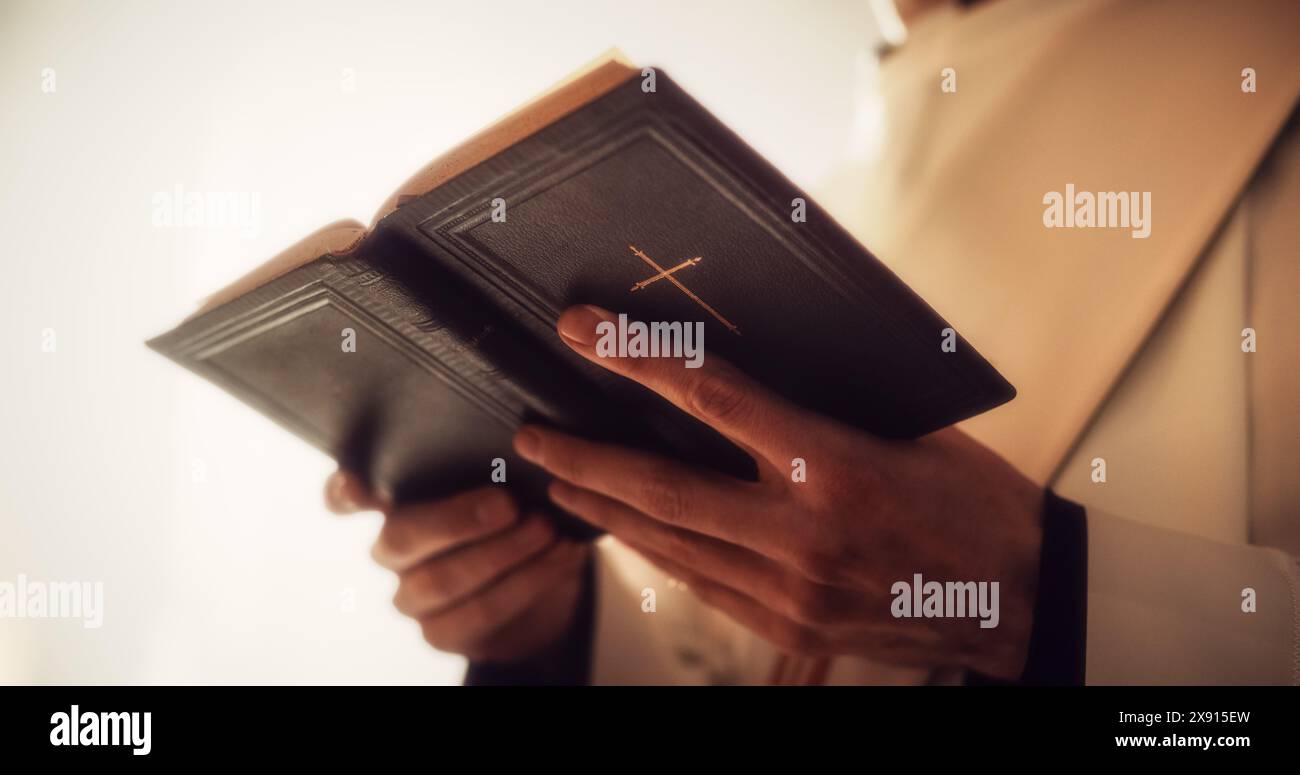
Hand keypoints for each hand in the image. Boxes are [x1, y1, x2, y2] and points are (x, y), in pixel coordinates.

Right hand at [325, 472, 588, 662]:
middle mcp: (392, 549)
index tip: (356, 484)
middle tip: (509, 503)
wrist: (542, 579)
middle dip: (458, 520)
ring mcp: (413, 595)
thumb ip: (485, 462)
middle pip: (402, 537)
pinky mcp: (442, 632)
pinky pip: (481, 612)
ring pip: (444, 579)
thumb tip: (520, 438)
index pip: (345, 498)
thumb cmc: (512, 515)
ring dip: (504, 552)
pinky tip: (558, 558)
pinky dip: (527, 582)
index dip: (344, 492)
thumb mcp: (501, 481)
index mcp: (394, 503)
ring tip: (545, 529)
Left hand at [515, 304, 1044, 679]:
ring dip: (605, 510)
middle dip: (584, 457)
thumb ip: (819, 408)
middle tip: (531, 433)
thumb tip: (739, 372)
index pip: (714, 400)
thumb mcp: (907, 429)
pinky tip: (626, 531)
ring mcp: (792, 592)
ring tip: (558, 480)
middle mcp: (804, 536)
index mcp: (837, 468)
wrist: (1024, 599)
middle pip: (662, 489)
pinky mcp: (790, 628)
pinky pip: (701, 584)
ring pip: (670, 544)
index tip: (585, 330)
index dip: (638, 359)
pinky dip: (655, 552)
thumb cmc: (975, 501)